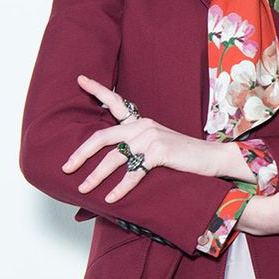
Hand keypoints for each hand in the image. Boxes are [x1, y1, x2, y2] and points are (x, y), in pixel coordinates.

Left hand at [63, 75, 247, 202]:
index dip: (97, 90)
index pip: (116, 102)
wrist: (213, 158)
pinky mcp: (159, 152)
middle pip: (102, 136)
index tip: (79, 79)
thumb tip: (113, 163)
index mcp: (142, 123)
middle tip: (66, 167)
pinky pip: (132, 172)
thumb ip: (138, 147)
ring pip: (114, 157)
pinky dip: (120, 188)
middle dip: (81, 153)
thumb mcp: (159, 146)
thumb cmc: (185, 157)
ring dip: (95, 175)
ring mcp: (151, 138)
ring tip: (83, 188)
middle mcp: (143, 126)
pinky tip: (111, 198)